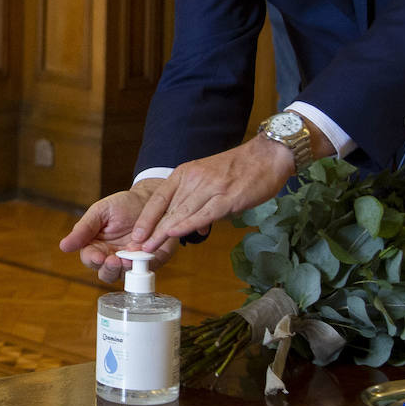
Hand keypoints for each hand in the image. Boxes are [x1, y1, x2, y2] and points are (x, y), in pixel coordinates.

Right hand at [59, 180, 177, 282]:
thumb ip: (84, 229)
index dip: (92, 259)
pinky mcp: (148, 263)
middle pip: (105, 273)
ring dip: (123, 270)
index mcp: (97, 245)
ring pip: (122, 276)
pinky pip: (143, 272)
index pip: (89, 258)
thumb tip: (63, 246)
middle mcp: (112, 257)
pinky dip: (141, 268)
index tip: (97, 256)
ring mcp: (130, 262)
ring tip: (127, 259)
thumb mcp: (101, 211)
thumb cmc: (123, 205)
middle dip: (108, 269)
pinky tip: (141, 260)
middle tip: (113, 260)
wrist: (151, 199)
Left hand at [130, 134, 296, 253]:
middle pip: (167, 209)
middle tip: (136, 250)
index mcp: (187, 173)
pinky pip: (203, 212)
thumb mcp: (213, 181)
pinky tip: (175, 234)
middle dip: (150, 232)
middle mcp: (194, 178)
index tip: (135, 236)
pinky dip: (187, 224)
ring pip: (181, 212)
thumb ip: (201, 203)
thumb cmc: (242, 170)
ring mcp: (211, 187)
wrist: (269, 155)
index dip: (146, 218)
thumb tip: (196, 229)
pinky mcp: (227, 197)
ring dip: (163, 233)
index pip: (159, 197)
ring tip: (149, 249)